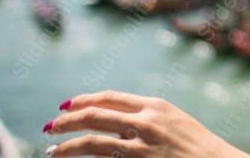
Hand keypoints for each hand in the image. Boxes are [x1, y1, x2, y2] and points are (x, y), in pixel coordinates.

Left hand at [42, 90, 249, 157]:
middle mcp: (146, 122)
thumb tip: (118, 118)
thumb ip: (149, 117)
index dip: (84, 101)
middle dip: (67, 121)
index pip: (109, 99)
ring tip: (52, 150)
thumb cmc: (199, 148)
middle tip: (50, 127)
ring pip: (92, 144)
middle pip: (95, 116)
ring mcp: (141, 147)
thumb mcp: (176, 122)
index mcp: (155, 106)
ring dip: (67, 147)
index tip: (66, 106)